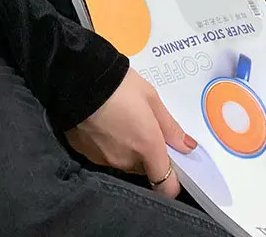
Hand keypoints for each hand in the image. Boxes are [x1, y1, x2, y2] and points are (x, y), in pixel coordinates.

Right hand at [65, 69, 196, 197]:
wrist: (78, 78)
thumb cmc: (119, 85)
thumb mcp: (150, 97)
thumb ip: (169, 126)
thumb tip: (187, 147)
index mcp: (147, 147)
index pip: (166, 187)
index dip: (172, 181)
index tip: (170, 163)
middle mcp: (126, 160)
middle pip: (143, 169)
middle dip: (145, 154)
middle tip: (140, 126)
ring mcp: (103, 159)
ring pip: (122, 162)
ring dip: (124, 149)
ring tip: (117, 120)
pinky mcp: (84, 153)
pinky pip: (101, 154)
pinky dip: (104, 144)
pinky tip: (100, 123)